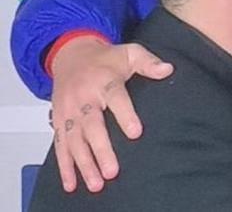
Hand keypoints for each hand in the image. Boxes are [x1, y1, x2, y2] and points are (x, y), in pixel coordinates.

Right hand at [50, 35, 172, 192]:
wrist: (70, 54)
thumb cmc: (105, 58)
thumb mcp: (129, 52)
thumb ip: (149, 62)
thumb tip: (168, 69)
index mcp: (104, 80)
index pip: (116, 98)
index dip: (125, 115)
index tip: (135, 133)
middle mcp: (84, 96)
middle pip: (92, 125)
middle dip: (101, 149)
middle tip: (112, 171)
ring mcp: (69, 110)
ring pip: (75, 139)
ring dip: (83, 163)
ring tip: (96, 182)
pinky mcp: (59, 120)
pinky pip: (60, 144)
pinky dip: (64, 165)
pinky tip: (72, 182)